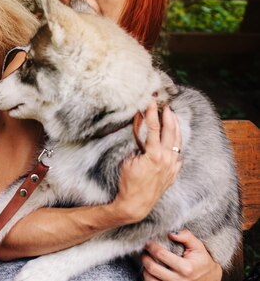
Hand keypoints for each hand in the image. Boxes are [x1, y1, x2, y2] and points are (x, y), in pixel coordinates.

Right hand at [111, 102, 181, 223]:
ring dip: (176, 128)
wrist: (136, 204)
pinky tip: (175, 140)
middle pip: (171, 132)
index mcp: (155, 155)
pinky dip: (177, 145)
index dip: (152, 114)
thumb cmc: (128, 183)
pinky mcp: (173, 173)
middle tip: (166, 106)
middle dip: (169, 117)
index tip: (151, 103)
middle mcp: (167, 160)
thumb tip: (141, 133)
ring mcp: (172, 167)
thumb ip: (137, 145)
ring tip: (173, 117)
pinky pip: (178, 155)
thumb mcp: (128, 160)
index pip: (155, 129)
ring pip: (178, 143)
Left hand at [142, 229, 221, 280]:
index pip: (161, 254)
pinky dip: (149, 277)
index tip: (148, 241)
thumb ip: (186, 236)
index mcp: (186, 268)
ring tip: (147, 260)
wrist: (210, 278)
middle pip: (152, 268)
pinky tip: (151, 270)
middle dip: (145, 256)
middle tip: (144, 250)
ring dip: (145, 268)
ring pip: (149, 279)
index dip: (151, 246)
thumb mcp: (198, 247)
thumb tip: (170, 233)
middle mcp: (179, 280)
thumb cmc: (202, 261)